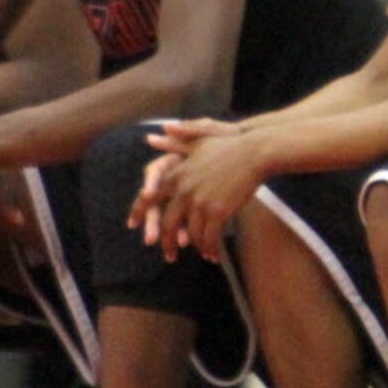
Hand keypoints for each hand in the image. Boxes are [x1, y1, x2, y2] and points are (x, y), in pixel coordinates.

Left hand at [141, 127, 263, 263]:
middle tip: (169, 255)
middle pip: (167, 223)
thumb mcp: (200, 139)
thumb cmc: (230, 145)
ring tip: (201, 254)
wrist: (254, 153)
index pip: (150, 197)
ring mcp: (199, 201)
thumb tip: (157, 131)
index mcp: (177, 174)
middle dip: (167, 242)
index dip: (140, 212)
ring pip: (191, 234)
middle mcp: (183, 189)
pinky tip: (213, 256)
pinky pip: (208, 237)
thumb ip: (178, 138)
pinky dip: (210, 249)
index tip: (133, 225)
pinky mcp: (217, 211)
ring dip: (195, 247)